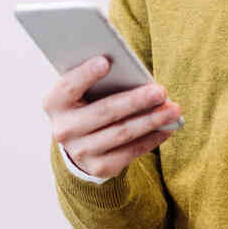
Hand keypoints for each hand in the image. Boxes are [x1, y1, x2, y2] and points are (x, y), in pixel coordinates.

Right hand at [44, 55, 181, 179]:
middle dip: (136, 101)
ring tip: (173, 109)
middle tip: (160, 91)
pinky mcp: (99, 167)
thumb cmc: (87, 102)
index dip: (85, 75)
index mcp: (54, 103)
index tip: (105, 61)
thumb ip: (98, 80)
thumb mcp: (83, 90)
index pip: (68, 86)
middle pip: (104, 111)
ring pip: (122, 133)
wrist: (79, 142)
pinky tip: (167, 128)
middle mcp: (63, 129)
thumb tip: (135, 75)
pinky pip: (131, 151)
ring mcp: (81, 151)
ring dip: (151, 120)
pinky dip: (152, 139)